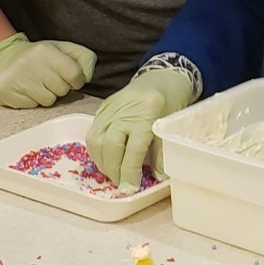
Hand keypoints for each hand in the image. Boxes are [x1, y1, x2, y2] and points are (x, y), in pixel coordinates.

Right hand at [0, 33, 95, 108]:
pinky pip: (32, 107)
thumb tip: (86, 78)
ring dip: (46, 95)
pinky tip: (26, 89)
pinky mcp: (5, 93)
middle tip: (49, 78)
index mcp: (47, 51)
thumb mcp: (63, 49)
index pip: (75, 74)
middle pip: (62, 90)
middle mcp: (31, 64)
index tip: (71, 78)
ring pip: (48, 101)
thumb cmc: (40, 56)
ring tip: (37, 83)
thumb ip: (84, 58)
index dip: (77, 80)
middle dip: (60, 87)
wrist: (3, 58)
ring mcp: (17, 79)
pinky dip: (33, 101)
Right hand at [85, 68, 196, 189]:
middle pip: (110, 145)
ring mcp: (110, 108)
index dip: (130, 172)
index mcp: (147, 114)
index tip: (130, 188)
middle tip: (120, 184)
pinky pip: (92, 133)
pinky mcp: (102, 108)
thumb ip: (160, 151)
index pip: (134, 149)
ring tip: (113, 174)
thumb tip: (156, 178)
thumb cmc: (171, 102)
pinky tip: (106, 159)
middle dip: (113, 170)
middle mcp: (125, 111)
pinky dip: (97, 151)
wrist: (161, 76)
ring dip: (102, 162)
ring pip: (96, 140)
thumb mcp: (169, 125)